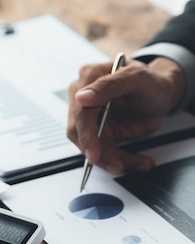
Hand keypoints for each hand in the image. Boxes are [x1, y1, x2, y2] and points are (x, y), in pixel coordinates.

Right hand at [67, 57, 184, 173]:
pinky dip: (119, 160)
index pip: (80, 113)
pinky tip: (137, 162)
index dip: (86, 136)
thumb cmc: (152, 81)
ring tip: (139, 163)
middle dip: (101, 153)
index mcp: (88, 79)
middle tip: (120, 165)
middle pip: (81, 133)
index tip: (94, 155)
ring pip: (91, 146)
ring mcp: (90, 116)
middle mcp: (83, 98)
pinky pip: (102, 151)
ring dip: (112, 160)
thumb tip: (81, 97)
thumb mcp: (137, 78)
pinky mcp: (97, 131)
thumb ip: (109, 85)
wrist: (163, 93)